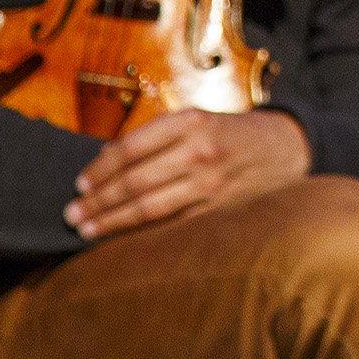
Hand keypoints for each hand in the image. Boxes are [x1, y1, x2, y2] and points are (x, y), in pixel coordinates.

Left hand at [66, 108, 310, 239]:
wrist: (286, 147)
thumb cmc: (233, 135)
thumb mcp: (198, 120)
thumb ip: (156, 138)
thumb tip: (105, 162)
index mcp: (189, 122)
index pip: (129, 149)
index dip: (98, 170)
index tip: (79, 185)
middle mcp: (199, 150)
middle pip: (134, 181)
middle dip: (98, 201)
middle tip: (71, 215)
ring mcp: (210, 183)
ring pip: (149, 207)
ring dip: (112, 221)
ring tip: (87, 230)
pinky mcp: (219, 208)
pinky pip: (172, 224)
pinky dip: (143, 233)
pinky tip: (123, 239)